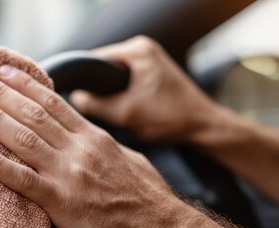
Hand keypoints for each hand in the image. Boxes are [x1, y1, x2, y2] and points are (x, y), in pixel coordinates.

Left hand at [0, 66, 190, 227]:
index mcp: (96, 139)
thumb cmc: (151, 202)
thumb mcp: (133, 162)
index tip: (9, 74)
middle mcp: (80, 150)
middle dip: (2, 94)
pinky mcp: (61, 201)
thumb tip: (97, 142)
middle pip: (34, 114)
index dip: (29, 87)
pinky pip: (20, 178)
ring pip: (23, 138)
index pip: (56, 105)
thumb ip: (108, 150)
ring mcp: (69, 174)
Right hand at [70, 36, 217, 141]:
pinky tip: (127, 112)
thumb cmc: (173, 118)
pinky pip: (128, 83)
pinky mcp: (154, 74)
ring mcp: (150, 60)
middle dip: (100, 90)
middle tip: (100, 111)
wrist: (203, 127)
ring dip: (113, 96)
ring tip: (116, 113)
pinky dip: (124, 97)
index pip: (95, 60)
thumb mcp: (128, 114)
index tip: (78, 101)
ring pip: (116, 79)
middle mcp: (144, 49)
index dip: (85, 82)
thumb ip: (97, 105)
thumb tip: (75, 99)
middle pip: (105, 69)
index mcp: (138, 50)